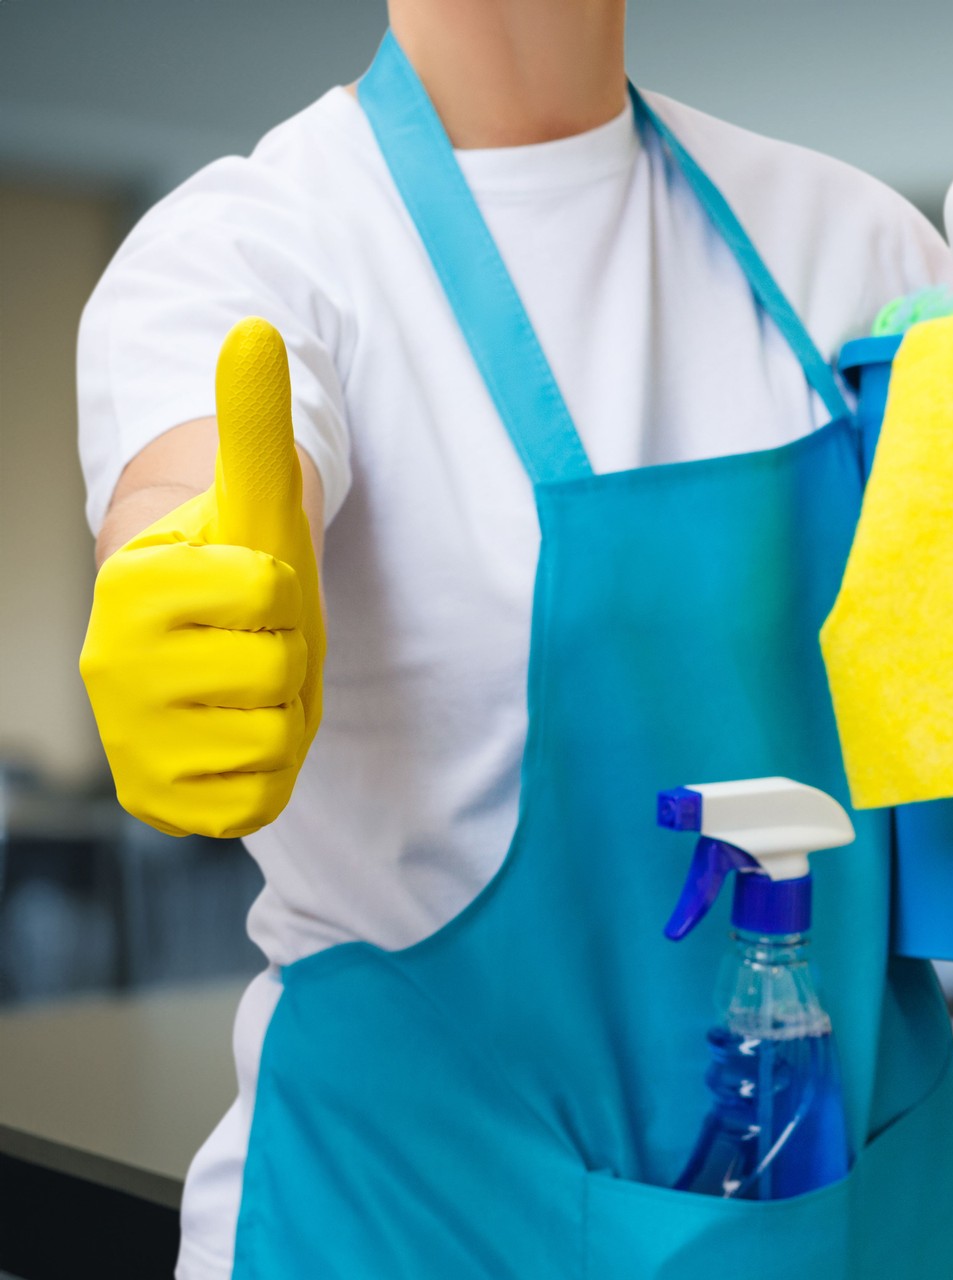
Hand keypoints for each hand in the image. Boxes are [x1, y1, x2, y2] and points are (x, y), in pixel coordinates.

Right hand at [80, 318, 324, 838]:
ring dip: (282, 714)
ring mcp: (130, 742)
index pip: (270, 592)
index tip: (246, 585)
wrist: (199, 644)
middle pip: (276, 674)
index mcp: (129, 585)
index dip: (283, 592)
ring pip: (273, 737)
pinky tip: (235, 738)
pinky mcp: (159, 803)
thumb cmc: (233, 562)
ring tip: (246, 687)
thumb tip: (259, 327)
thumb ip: (253, 417)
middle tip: (251, 643)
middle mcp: (110, 669)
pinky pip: (254, 801)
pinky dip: (267, 774)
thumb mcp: (252, 491)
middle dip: (285, 657)